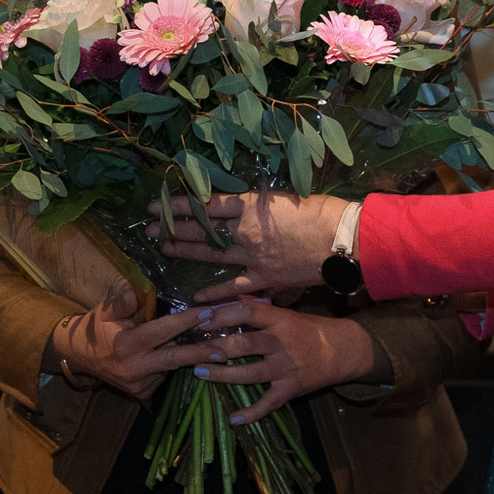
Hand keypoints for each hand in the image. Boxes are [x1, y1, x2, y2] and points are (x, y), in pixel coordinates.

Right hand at [46, 279, 214, 400]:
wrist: (79, 356)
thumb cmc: (96, 328)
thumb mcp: (105, 310)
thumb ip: (125, 301)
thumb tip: (143, 290)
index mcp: (125, 345)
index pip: (162, 331)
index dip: (185, 322)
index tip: (207, 312)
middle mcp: (133, 368)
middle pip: (174, 359)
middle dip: (200, 353)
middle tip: (225, 348)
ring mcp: (138, 384)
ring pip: (171, 368)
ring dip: (189, 357)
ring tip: (213, 346)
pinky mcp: (141, 392)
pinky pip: (164, 376)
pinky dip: (174, 365)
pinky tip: (187, 356)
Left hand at [153, 191, 348, 299]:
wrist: (344, 239)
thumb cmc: (322, 211)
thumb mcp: (286, 197)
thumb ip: (260, 203)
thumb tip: (243, 205)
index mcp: (250, 207)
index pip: (205, 205)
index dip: (179, 205)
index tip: (158, 205)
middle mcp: (245, 231)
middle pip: (200, 229)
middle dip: (172, 228)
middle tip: (149, 229)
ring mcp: (253, 257)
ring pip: (211, 255)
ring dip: (185, 252)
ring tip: (164, 249)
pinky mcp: (265, 278)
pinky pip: (234, 287)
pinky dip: (215, 293)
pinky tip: (196, 297)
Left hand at [187, 299, 375, 424]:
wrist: (345, 350)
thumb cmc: (312, 330)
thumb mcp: (288, 314)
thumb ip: (260, 311)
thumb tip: (225, 301)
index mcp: (281, 319)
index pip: (247, 311)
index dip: (221, 315)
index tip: (200, 319)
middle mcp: (283, 343)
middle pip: (244, 344)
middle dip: (215, 348)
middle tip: (192, 350)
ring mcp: (287, 367)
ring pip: (249, 373)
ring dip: (222, 375)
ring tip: (199, 372)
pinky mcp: (292, 388)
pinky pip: (268, 403)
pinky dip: (251, 413)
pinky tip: (233, 418)